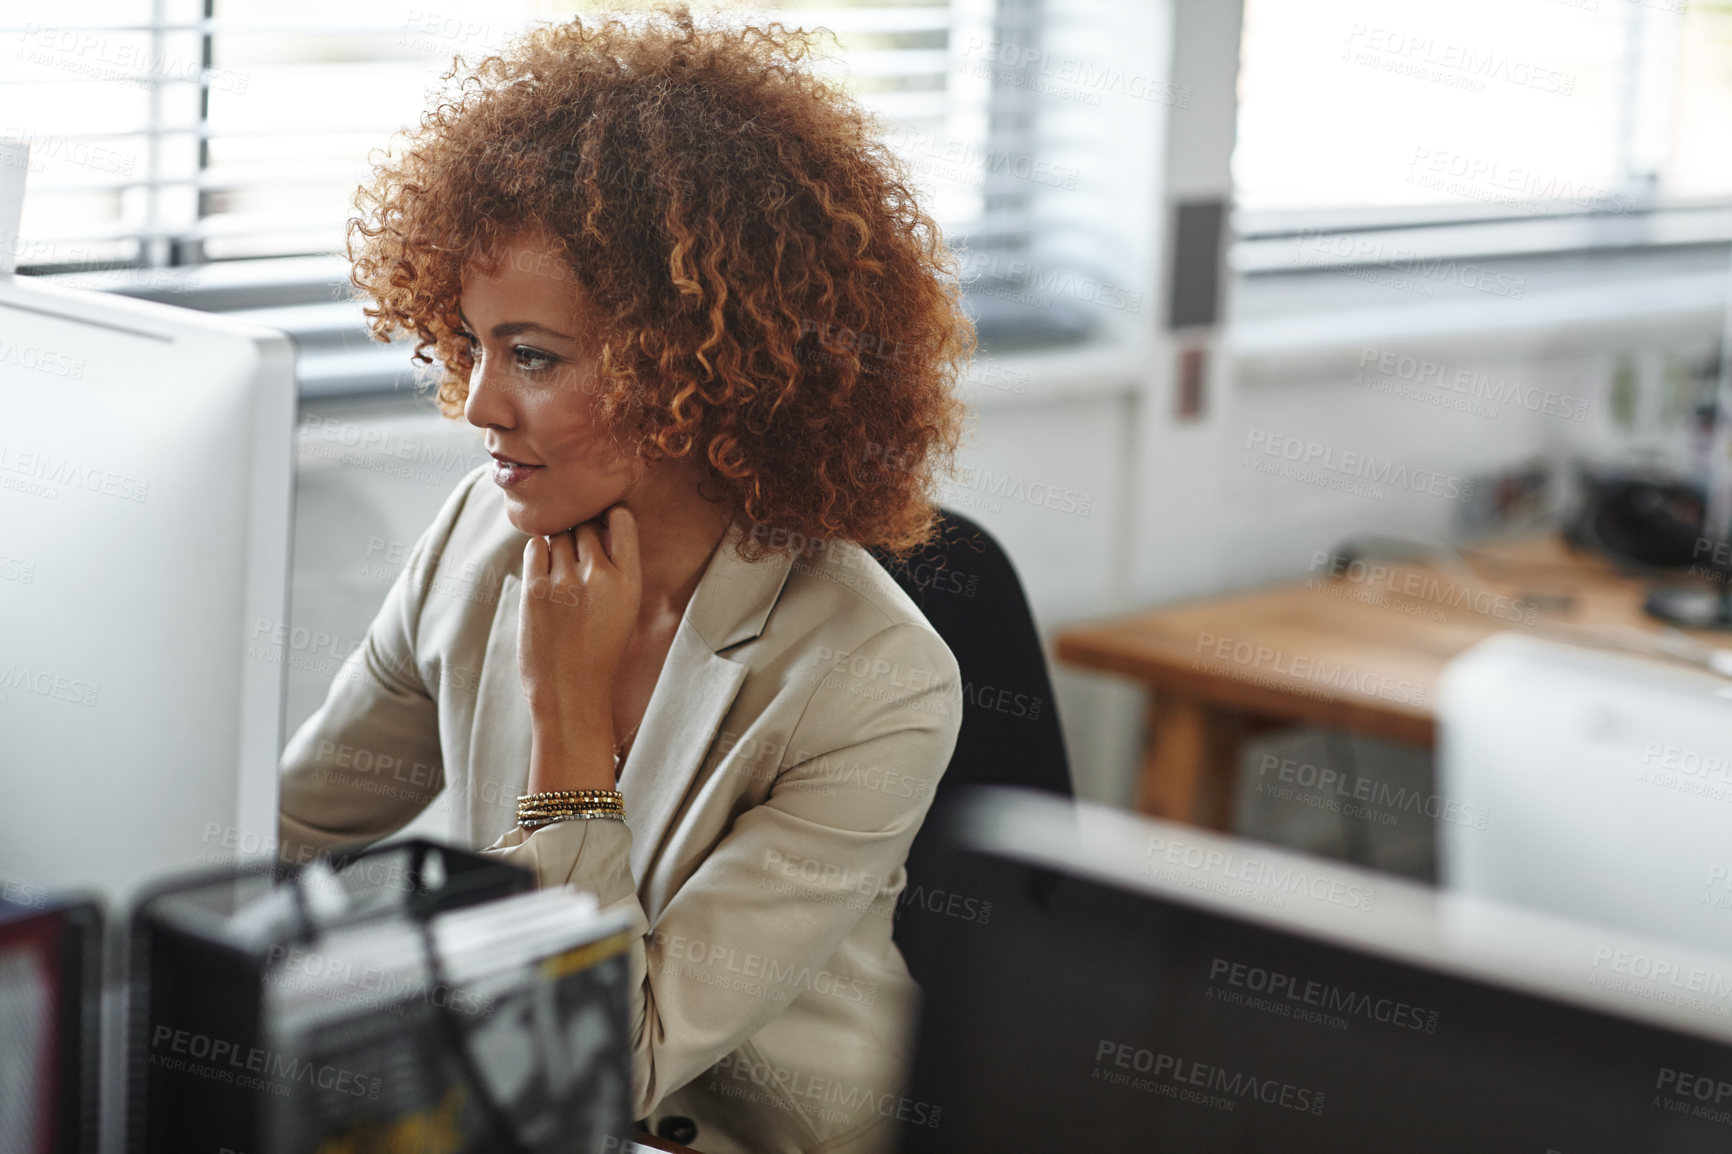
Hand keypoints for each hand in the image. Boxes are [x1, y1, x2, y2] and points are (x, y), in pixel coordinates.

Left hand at [518, 505, 641, 790]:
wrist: (571, 692)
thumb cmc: (599, 652)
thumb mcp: (625, 609)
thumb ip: (616, 570)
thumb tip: (598, 528)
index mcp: (629, 581)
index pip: (621, 519)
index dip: (609, 515)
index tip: (603, 524)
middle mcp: (599, 576)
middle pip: (585, 524)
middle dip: (580, 532)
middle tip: (576, 554)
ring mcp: (565, 581)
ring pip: (559, 534)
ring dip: (558, 543)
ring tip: (561, 569)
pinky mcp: (535, 589)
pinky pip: (535, 547)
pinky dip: (539, 551)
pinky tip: (545, 570)